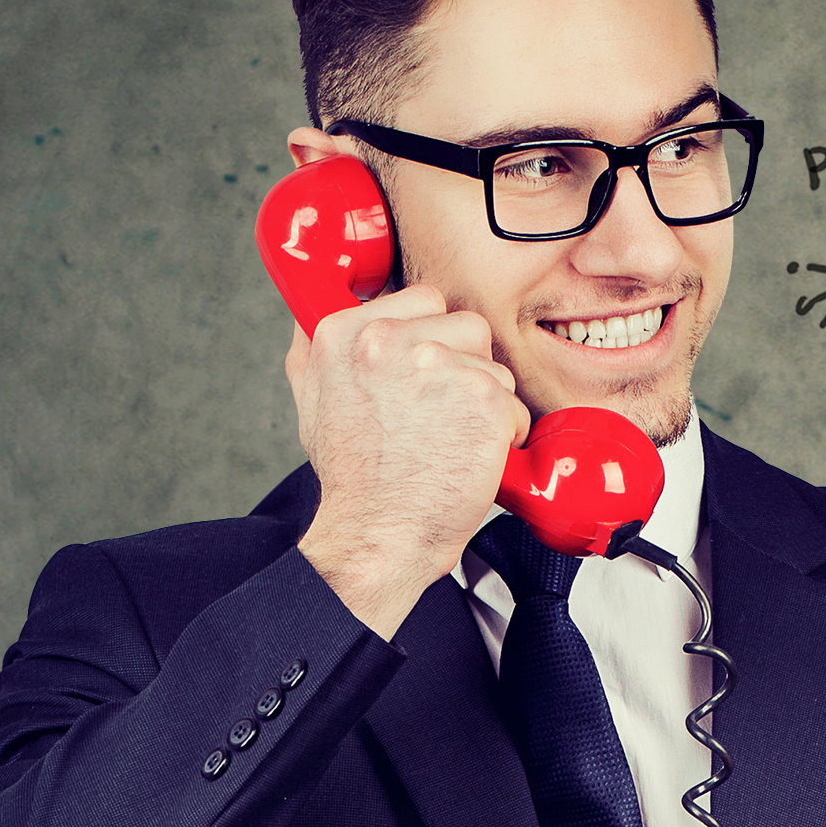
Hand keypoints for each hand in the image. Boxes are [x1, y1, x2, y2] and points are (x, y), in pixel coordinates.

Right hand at [283, 167, 529, 626]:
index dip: (432, 335)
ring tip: (448, 435)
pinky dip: (502, 433)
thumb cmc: (352, 472)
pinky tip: (468, 453)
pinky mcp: (481, 397)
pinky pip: (512, 402)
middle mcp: (388, 339)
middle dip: (464, 366)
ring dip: (483, 401)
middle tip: (437, 411)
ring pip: (493, 364)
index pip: (422, 298)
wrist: (378, 529)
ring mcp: (438, 365)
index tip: (425, 367)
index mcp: (345, 331)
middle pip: (466, 325)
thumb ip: (320, 341)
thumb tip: (326, 297)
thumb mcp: (312, 393)